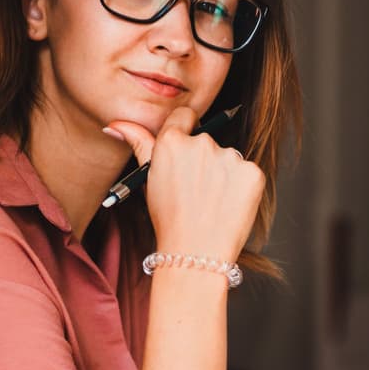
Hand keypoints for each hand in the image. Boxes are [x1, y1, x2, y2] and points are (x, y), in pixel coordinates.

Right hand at [104, 107, 263, 263]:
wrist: (195, 253)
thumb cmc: (169, 219)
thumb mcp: (149, 179)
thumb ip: (139, 144)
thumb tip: (116, 125)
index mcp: (173, 141)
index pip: (185, 116)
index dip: (185, 133)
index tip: (186, 154)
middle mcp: (202, 143)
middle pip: (206, 141)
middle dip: (203, 162)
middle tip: (196, 192)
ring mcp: (230, 157)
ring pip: (228, 158)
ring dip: (223, 174)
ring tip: (212, 202)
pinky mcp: (252, 172)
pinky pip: (247, 173)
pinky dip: (241, 187)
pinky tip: (229, 205)